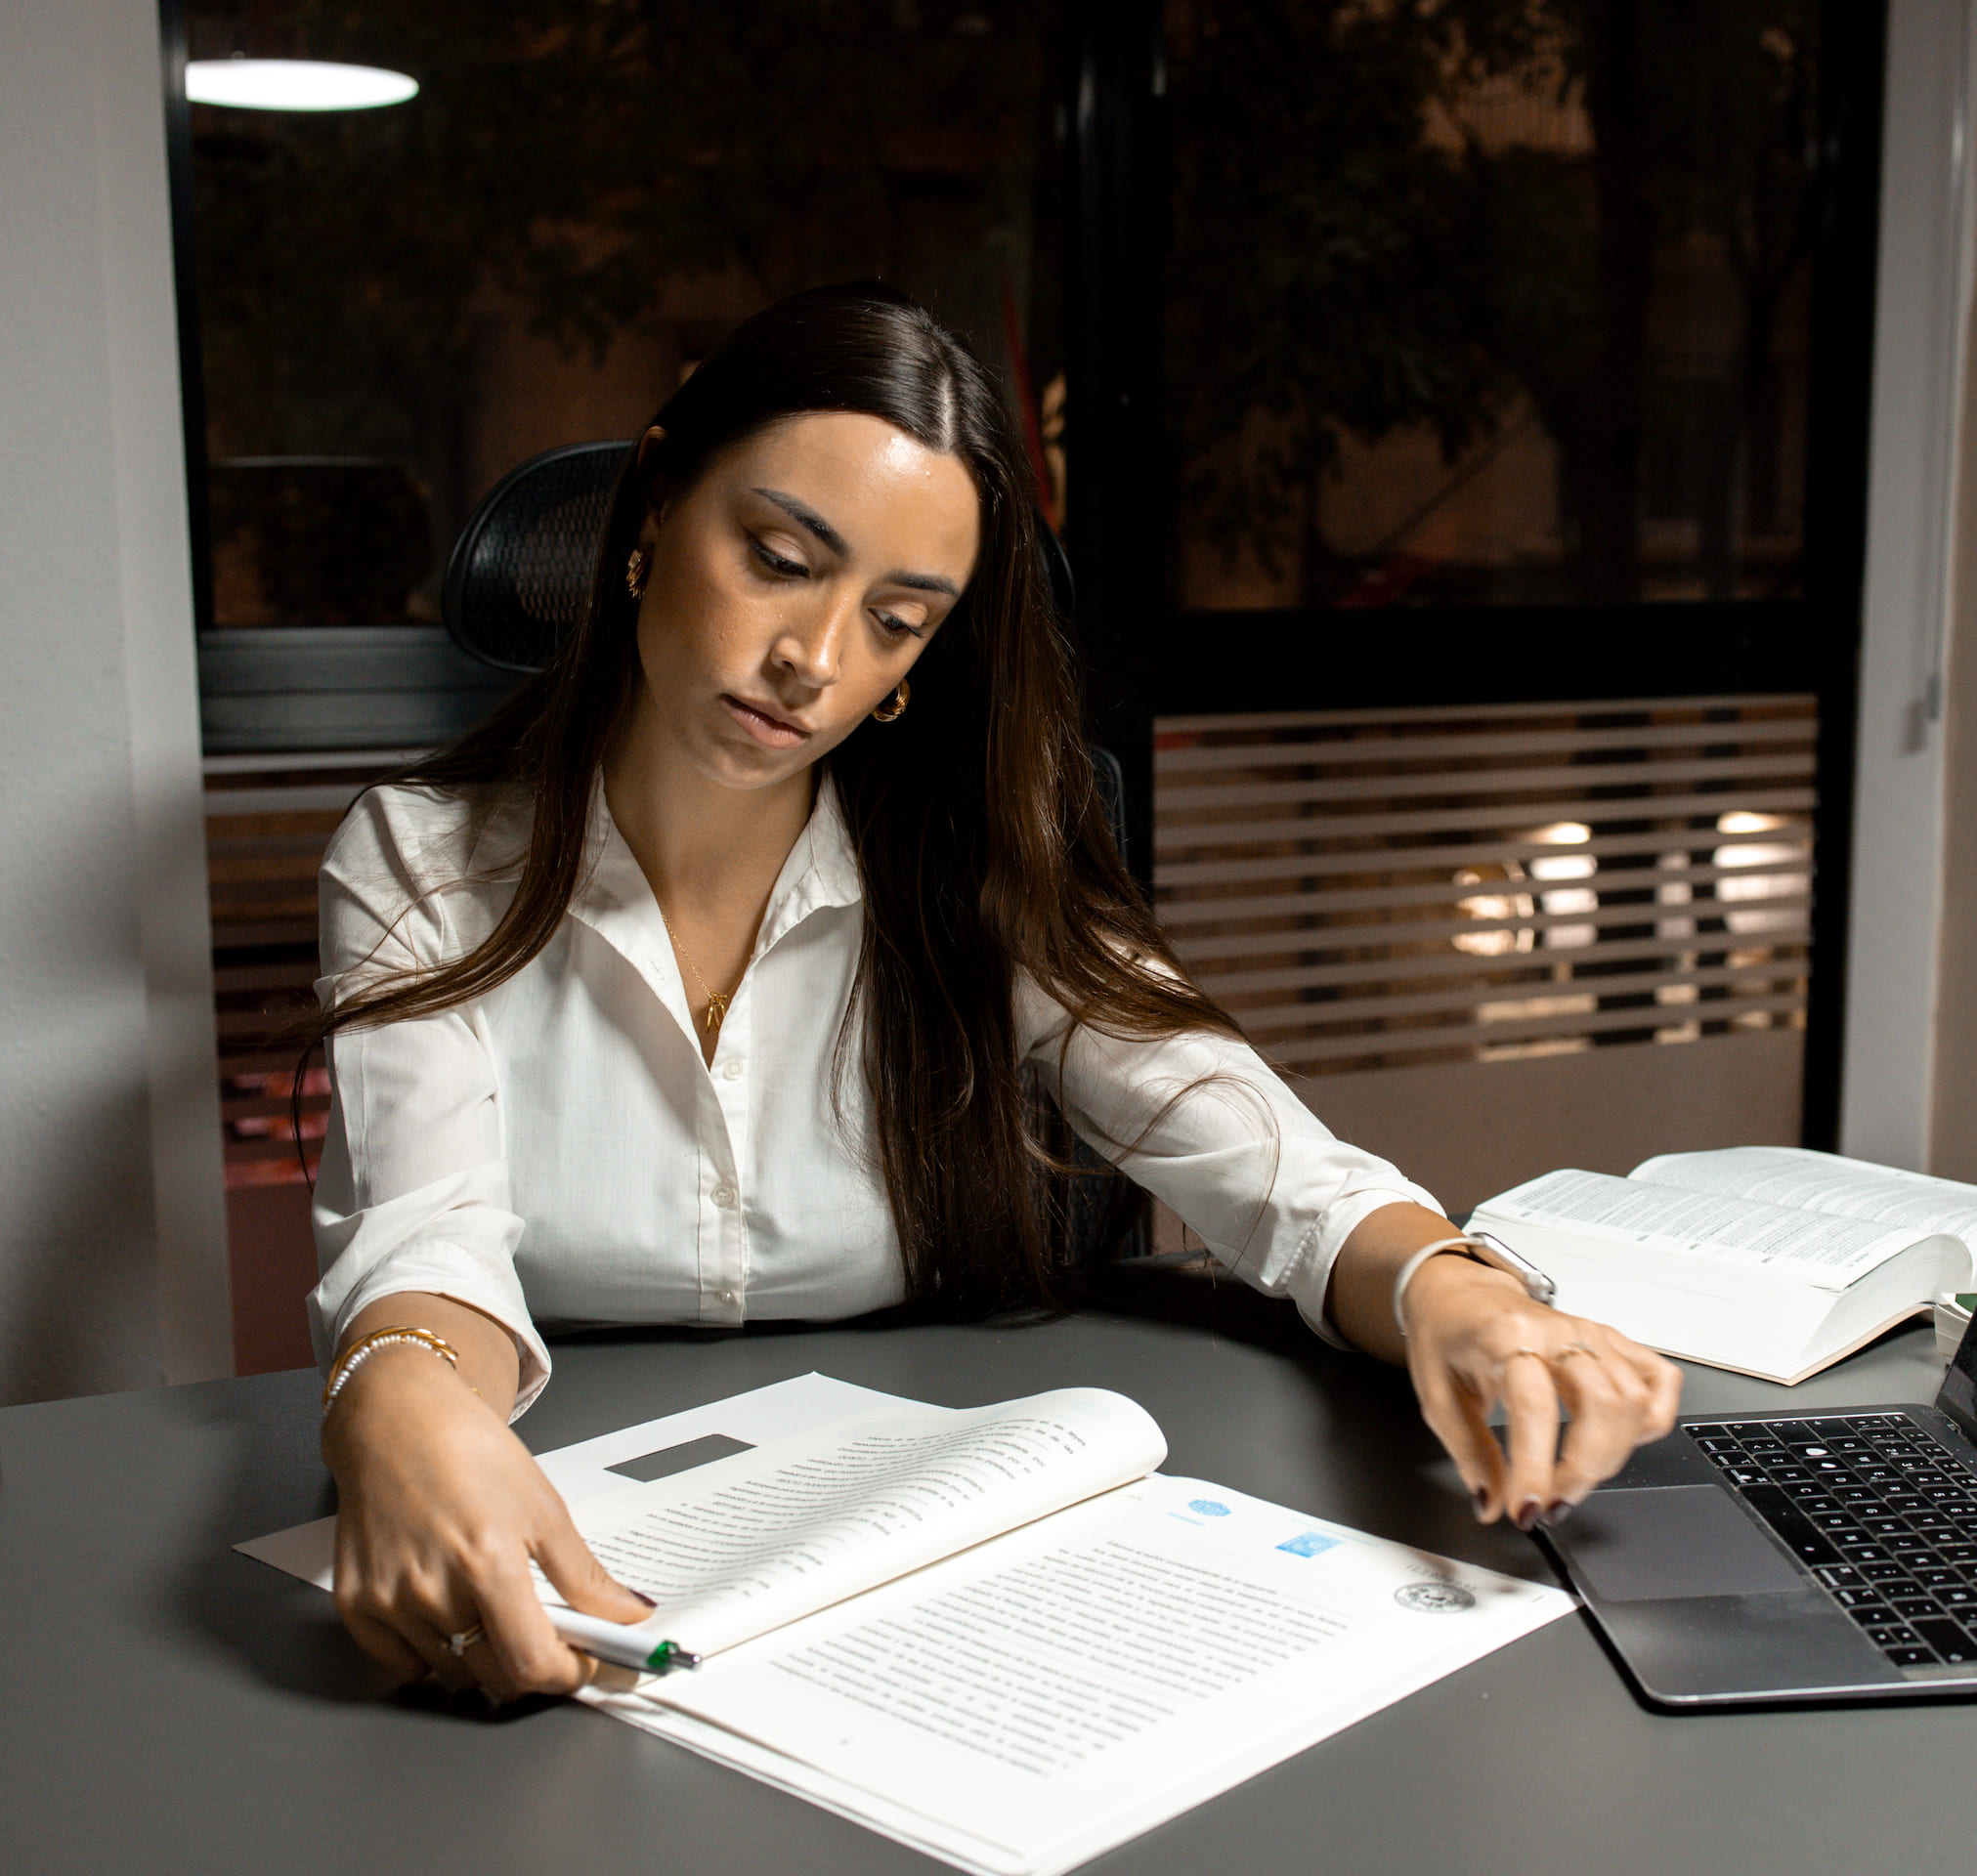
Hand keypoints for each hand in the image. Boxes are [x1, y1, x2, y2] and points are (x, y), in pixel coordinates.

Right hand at [321, 1345, 650, 1702]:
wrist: (398, 1422)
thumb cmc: (468, 1451)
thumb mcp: (543, 1506)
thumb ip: (584, 1574)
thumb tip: (626, 1614)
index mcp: (487, 1563)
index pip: (531, 1662)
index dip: (567, 1675)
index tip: (581, 1665)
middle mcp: (433, 1590)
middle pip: (493, 1676)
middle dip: (529, 1665)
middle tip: (543, 1633)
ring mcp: (389, 1601)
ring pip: (450, 1672)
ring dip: (481, 1658)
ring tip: (491, 1610)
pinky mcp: (355, 1604)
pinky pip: (401, 1663)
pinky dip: (430, 1653)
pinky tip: (446, 1614)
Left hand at [1399, 1253, 1682, 1527]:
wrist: (1459, 1292)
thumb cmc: (1447, 1334)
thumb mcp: (1438, 1394)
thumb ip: (1469, 1453)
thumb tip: (1491, 1503)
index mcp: (1505, 1338)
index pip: (1535, 1407)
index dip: (1536, 1468)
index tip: (1528, 1509)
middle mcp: (1556, 1332)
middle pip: (1602, 1405)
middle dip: (1583, 1470)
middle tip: (1553, 1502)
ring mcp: (1591, 1334)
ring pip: (1634, 1400)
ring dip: (1612, 1455)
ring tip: (1574, 1478)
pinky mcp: (1612, 1340)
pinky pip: (1659, 1380)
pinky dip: (1651, 1419)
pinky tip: (1617, 1438)